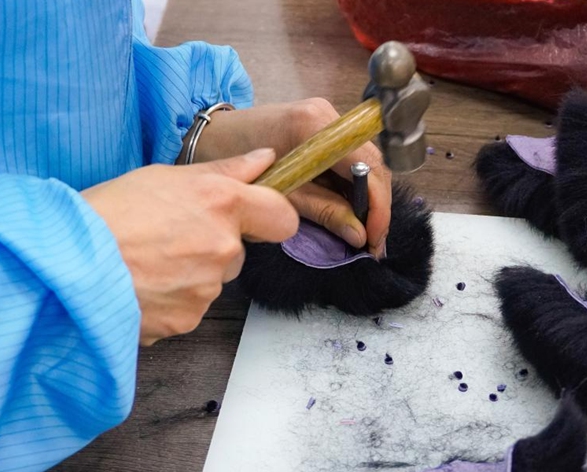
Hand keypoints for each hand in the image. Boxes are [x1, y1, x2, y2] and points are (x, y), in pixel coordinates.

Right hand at [82, 149, 297, 345]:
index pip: (283, 217)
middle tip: (169, 237)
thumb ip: (226, 171)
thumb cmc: (108, 212)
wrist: (65, 264)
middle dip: (213, 246)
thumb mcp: (166, 177)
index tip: (256, 217)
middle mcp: (224, 248)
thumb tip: (266, 159)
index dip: (271, 217)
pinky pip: (189, 307)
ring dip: (189, 273)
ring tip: (146, 261)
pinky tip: (141, 284)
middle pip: (237, 252)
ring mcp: (208, 288)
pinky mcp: (189, 319)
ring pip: (211, 280)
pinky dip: (171, 299)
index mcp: (223, 204)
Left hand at [188, 98, 391, 257]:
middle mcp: (327, 115)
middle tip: (374, 242)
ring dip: (369, 198)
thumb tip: (359, 236)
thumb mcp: (280, 194)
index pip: (366, 165)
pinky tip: (353, 211)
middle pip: (372, 162)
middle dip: (377, 206)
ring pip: (365, 161)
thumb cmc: (232, 162)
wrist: (208, 136)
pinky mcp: (323, 124)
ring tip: (366, 232)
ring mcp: (327, 116)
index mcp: (314, 126)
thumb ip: (323, 211)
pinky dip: (355, 186)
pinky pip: (351, 158)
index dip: (378, 205)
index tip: (375, 238)